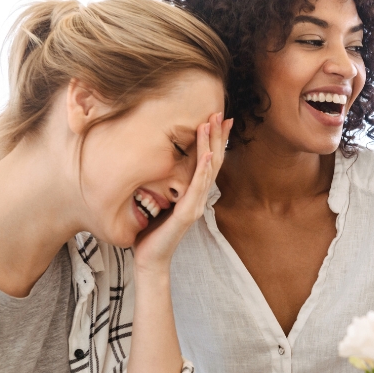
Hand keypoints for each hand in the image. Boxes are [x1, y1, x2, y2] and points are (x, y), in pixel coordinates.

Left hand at [134, 113, 231, 270]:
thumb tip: (159, 164)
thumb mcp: (159, 202)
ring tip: (213, 124)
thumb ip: (166, 186)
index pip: (208, 161)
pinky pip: (198, 187)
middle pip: (213, 161)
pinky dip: (204, 170)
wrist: (150, 259)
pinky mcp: (187, 213)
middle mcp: (199, 197)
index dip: (215, 140)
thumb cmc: (152, 233)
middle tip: (223, 113)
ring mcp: (195, 205)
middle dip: (218, 136)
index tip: (220, 120)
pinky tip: (207, 154)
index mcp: (193, 193)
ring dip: (211, 145)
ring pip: (208, 170)